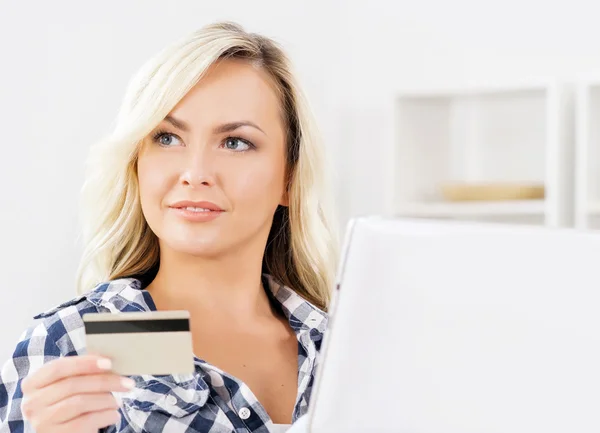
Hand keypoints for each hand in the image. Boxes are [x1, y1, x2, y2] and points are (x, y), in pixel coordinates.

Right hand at [20, 355, 134, 432]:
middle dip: (104, 382)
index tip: (109, 363)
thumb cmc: (67, 401)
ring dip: (105, 400)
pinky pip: (84, 422)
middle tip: (127, 383)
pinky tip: (114, 415)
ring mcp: (41, 421)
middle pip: (72, 385)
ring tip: (118, 401)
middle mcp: (32, 403)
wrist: (61, 431)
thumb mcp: (68, 384)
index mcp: (32, 383)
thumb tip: (107, 357)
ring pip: (79, 403)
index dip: (85, 363)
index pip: (58, 368)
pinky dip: (104, 416)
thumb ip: (82, 370)